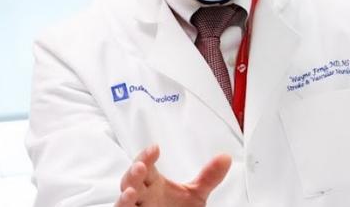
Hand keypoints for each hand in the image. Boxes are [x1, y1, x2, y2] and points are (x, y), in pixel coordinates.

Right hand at [114, 144, 231, 206]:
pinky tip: (127, 202)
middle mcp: (143, 196)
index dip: (147, 157)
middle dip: (133, 174)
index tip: (155, 148)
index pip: (146, 166)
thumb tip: (225, 158)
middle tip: (140, 166)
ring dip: (125, 197)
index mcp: (153, 184)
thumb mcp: (195, 193)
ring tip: (131, 191)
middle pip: (131, 182)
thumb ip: (209, 177)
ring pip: (124, 202)